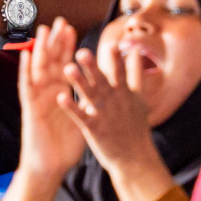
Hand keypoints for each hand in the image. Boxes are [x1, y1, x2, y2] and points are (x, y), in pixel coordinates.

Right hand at [17, 19, 86, 178]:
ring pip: (38, 69)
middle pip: (51, 61)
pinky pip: (27, 87)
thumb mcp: (81, 115)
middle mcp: (48, 92)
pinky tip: (26, 55)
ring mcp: (38, 99)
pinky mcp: (31, 109)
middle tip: (59, 20)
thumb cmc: (65, 142)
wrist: (51, 165)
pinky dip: (26, 71)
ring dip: (40, 49)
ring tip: (43, 31)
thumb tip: (100, 86)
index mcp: (60, 92)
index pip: (63, 64)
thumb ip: (87, 98)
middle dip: (54, 41)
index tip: (72, 27)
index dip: (67, 46)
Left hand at [59, 45, 156, 172]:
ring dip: (79, 82)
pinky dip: (71, 106)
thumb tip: (136, 51)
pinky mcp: (94, 128)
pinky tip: (61, 97)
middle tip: (81, 52)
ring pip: (90, 95)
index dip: (116, 58)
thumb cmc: (136, 126)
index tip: (111, 43)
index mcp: (125, 92)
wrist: (135, 157)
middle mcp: (115, 101)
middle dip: (92, 67)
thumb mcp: (140, 98)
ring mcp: (104, 115)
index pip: (121, 71)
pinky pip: (80, 116)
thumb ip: (136, 74)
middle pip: (103, 80)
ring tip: (67, 69)